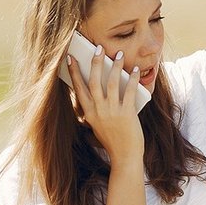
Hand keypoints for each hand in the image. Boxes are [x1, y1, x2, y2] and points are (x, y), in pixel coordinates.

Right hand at [67, 46, 144, 162]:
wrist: (124, 156)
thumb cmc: (113, 140)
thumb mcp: (98, 124)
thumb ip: (97, 109)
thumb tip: (101, 87)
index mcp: (88, 113)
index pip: (78, 88)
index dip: (74, 72)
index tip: (70, 57)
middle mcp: (98, 110)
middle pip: (94, 81)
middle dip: (95, 62)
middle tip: (98, 48)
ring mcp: (111, 111)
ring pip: (111, 82)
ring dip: (115, 66)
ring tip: (117, 54)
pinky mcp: (126, 113)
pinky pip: (128, 91)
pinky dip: (132, 78)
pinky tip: (135, 70)